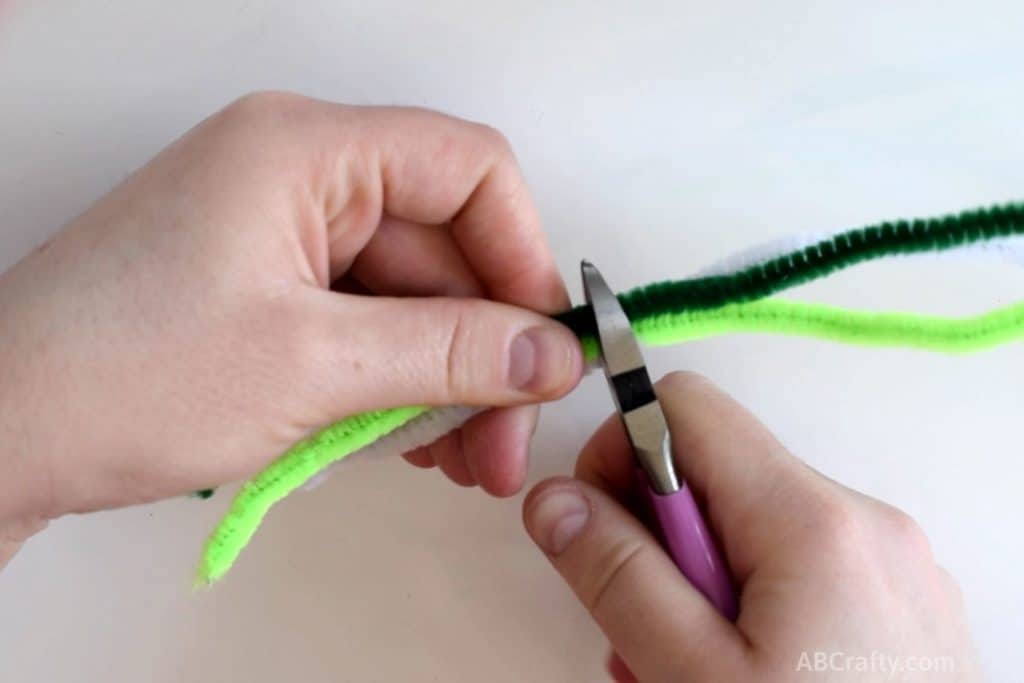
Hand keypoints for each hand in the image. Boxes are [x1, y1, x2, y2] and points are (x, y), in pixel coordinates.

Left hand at [0, 92, 583, 546]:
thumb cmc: (123, 377)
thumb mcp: (314, 365)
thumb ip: (450, 351)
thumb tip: (548, 353)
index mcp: (308, 150)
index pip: (469, 169)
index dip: (522, 255)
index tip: (542, 347)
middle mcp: (299, 175)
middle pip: (444, 246)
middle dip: (483, 349)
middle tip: (501, 443)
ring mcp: (280, 233)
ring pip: (408, 295)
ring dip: (444, 377)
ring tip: (458, 461)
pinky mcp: (266, 287)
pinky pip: (364, 322)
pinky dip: (395, 380)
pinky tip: (407, 440)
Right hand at [523, 372, 978, 681]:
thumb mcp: (696, 675)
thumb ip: (618, 577)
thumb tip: (554, 499)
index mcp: (814, 521)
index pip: (685, 407)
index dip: (620, 451)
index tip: (596, 525)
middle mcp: (863, 522)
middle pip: (716, 475)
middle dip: (656, 541)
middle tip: (642, 627)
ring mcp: (888, 564)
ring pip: (749, 530)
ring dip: (696, 584)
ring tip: (685, 669)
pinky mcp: (896, 603)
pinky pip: (796, 571)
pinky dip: (748, 606)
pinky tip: (738, 672)